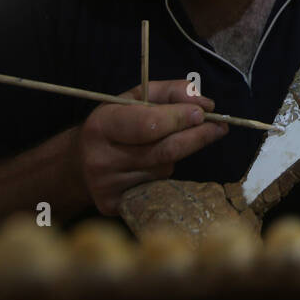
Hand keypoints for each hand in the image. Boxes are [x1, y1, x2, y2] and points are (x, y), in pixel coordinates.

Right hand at [72, 78, 228, 215]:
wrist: (79, 162)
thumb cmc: (115, 123)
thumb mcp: (135, 97)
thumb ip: (170, 92)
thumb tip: (204, 103)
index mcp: (102, 125)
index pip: (150, 124)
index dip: (180, 118)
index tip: (204, 112)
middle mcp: (101, 159)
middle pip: (165, 151)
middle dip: (197, 137)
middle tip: (220, 127)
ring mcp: (107, 187)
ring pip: (163, 169)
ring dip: (176, 154)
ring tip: (166, 143)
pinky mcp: (114, 207)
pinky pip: (157, 187)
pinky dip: (163, 173)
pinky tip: (154, 165)